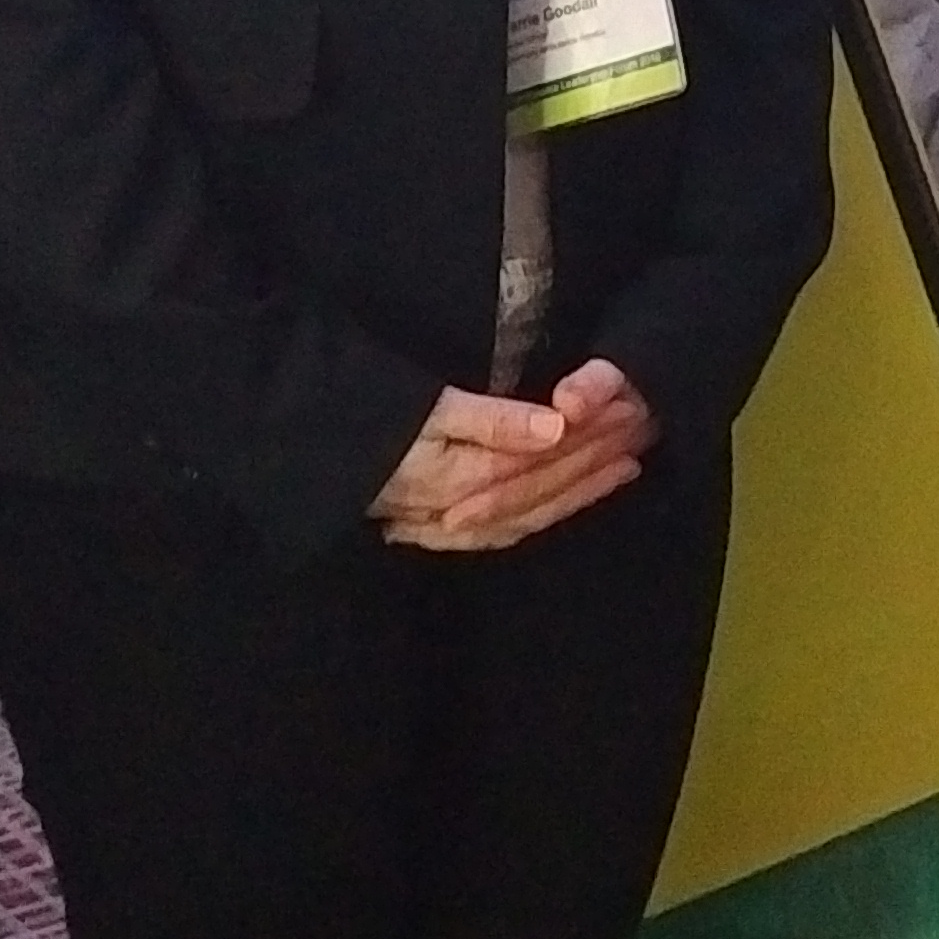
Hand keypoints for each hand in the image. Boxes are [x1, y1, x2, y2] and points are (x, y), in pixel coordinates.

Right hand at [374, 363, 654, 552]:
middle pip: (542, 490)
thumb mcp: (427, 406)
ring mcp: (449, 528)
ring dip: (577, 491)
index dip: (587, 438)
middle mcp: (462, 513)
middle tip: (636, 434)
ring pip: (529, 514)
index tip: (625, 409)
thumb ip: (493, 421)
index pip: (543, 462)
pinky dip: (539, 517)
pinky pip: (501, 532)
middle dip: (591, 463)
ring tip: (622, 464)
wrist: (302, 449)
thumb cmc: (365, 416)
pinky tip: (562, 503)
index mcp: (464, 480)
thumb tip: (557, 426)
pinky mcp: (437, 531)